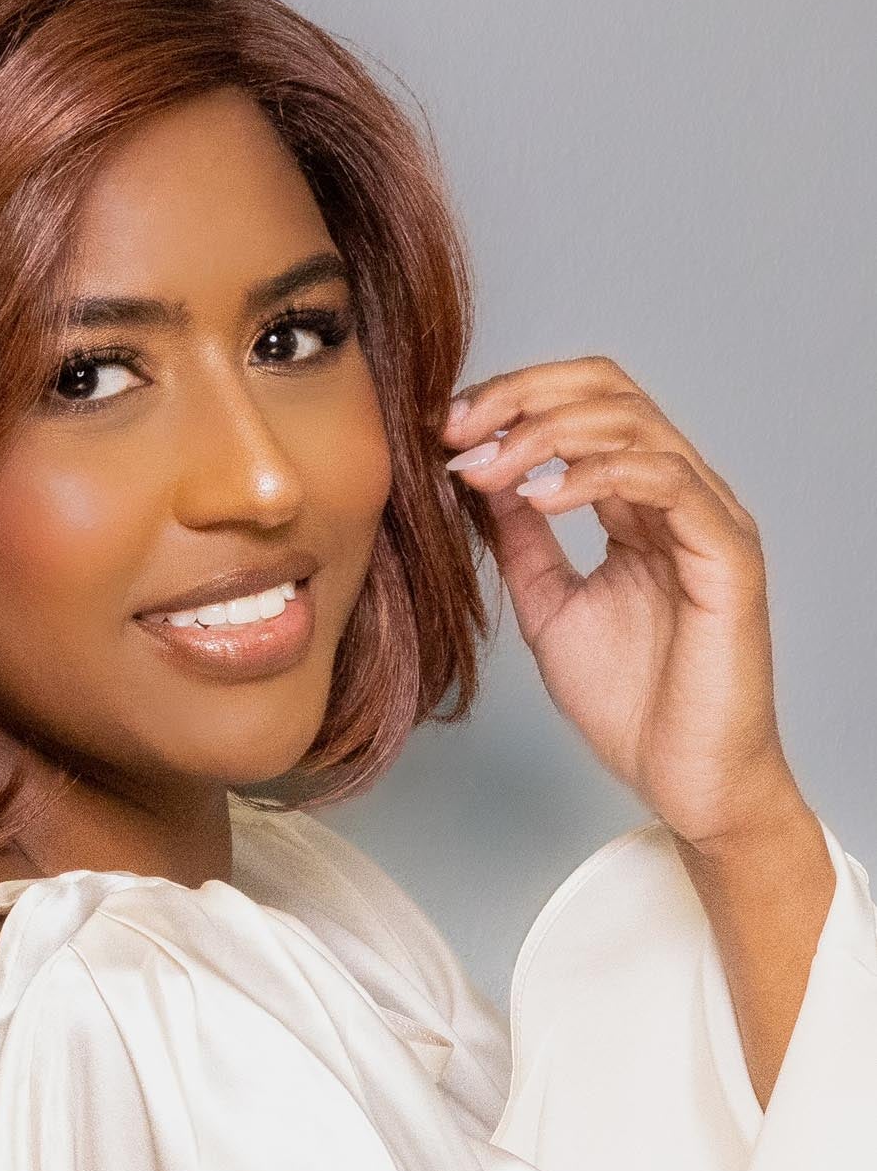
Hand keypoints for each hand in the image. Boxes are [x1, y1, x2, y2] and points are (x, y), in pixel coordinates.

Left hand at [440, 354, 807, 856]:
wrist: (683, 778)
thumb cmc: (631, 702)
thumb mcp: (548, 604)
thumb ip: (519, 541)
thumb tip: (476, 478)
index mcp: (641, 502)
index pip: (584, 406)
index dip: (511, 401)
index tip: (442, 428)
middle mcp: (681, 496)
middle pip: (611, 391)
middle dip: (522, 396)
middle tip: (455, 426)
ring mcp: (709, 520)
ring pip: (634, 425)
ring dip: (545, 434)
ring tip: (485, 466)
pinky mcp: (728, 555)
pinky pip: (665, 483)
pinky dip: (594, 476)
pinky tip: (537, 499)